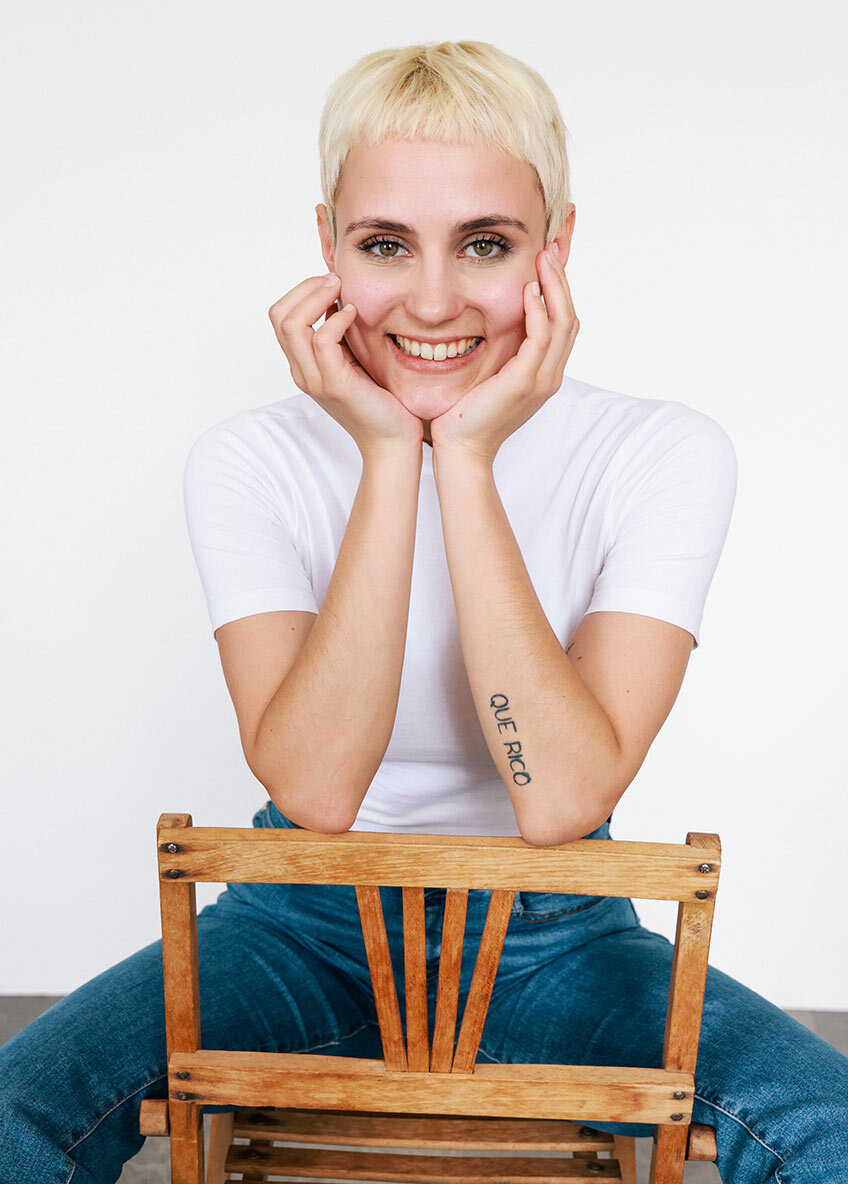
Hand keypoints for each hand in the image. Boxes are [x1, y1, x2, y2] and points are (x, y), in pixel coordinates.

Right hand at [268, 274, 423, 458]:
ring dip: (317, 296)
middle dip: (306, 288)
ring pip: (293, 325)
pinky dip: (336, 319)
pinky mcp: (335, 385)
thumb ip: (340, 333)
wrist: (392, 440)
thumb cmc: (380, 399)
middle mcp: (302, 372)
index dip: (301, 291)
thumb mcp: (354, 358)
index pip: (280, 316)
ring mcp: (315, 380)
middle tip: (335, 280)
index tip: (331, 282)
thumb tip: (336, 295)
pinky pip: (322, 340)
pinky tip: (354, 313)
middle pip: (279, 316)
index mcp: (303, 365)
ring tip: (342, 289)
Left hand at [429, 244, 578, 464]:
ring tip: (544, 258)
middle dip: (562, 281)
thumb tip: (492, 324)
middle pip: (570, 318)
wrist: (461, 449)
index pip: (563, 324)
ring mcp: (541, 380)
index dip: (560, 290)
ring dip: (554, 287)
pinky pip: (540, 338)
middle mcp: (550, 375)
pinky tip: (528, 290)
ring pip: (563, 323)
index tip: (550, 259)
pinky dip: (538, 311)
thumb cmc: (467, 415)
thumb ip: (500, 353)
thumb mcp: (489, 376)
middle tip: (552, 247)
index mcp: (544, 373)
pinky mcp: (524, 382)